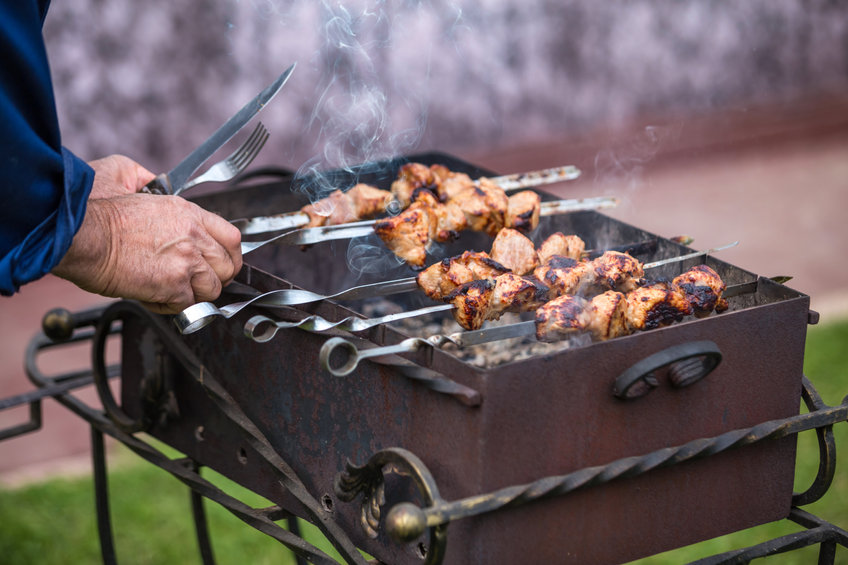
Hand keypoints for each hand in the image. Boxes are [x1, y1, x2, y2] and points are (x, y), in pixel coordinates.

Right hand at [53, 156, 242, 313]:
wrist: (83, 236)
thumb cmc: (98, 214)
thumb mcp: (126, 179)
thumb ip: (148, 181)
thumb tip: (148, 181)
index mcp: (188, 213)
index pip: (231, 237)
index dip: (229, 255)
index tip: (221, 262)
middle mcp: (194, 236)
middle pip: (227, 266)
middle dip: (215, 277)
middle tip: (197, 281)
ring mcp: (186, 262)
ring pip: (212, 289)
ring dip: (194, 294)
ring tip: (173, 289)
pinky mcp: (173, 285)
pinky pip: (187, 305)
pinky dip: (172, 306)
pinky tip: (155, 296)